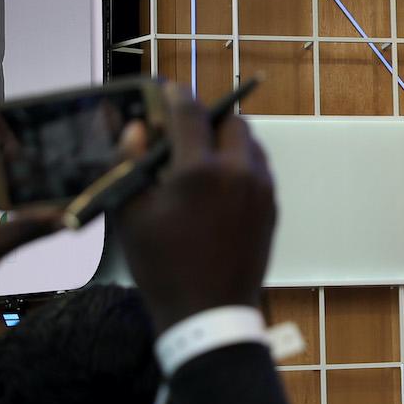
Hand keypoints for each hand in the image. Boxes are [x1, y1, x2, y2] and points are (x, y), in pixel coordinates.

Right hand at [109, 83, 275, 332]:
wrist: (209, 314)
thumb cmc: (164, 267)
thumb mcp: (133, 215)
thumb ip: (131, 165)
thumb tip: (137, 130)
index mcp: (200, 171)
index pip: (191, 112)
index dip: (176, 96)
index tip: (168, 90)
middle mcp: (238, 172)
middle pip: (231, 122)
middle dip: (209, 119)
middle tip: (186, 131)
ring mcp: (260, 190)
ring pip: (251, 145)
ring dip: (228, 142)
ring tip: (203, 158)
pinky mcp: (272, 208)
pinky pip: (259, 170)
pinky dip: (241, 165)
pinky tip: (220, 184)